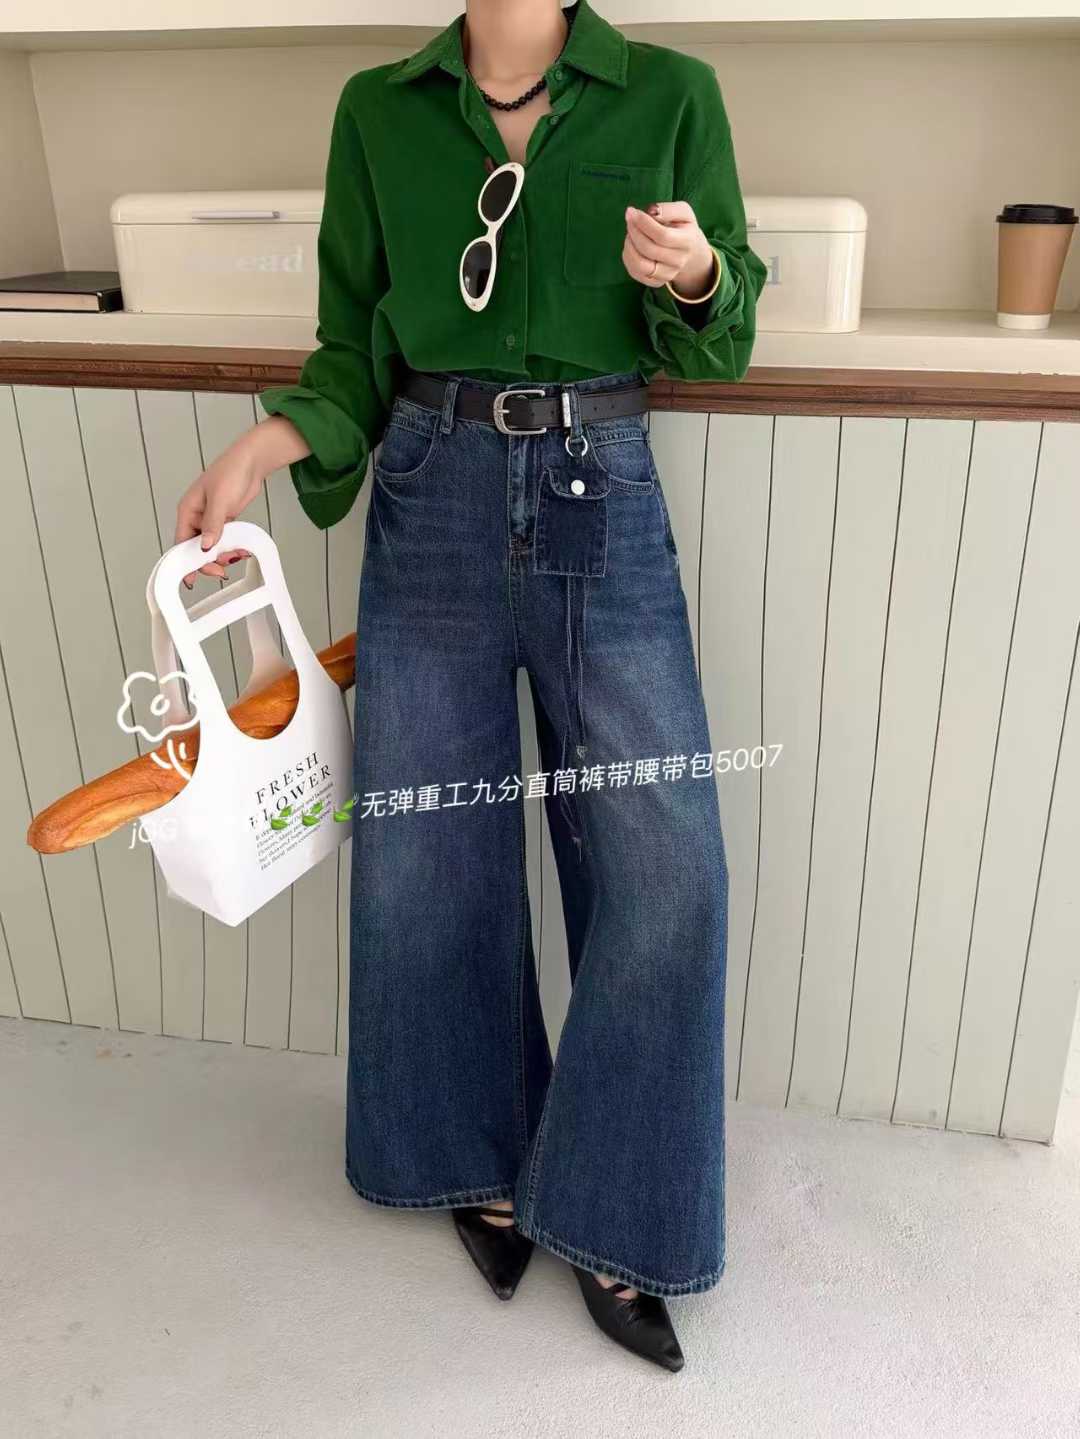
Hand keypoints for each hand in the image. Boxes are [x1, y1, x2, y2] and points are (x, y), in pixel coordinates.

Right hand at [175, 415, 307, 588]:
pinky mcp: (224, 520)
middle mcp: (196, 517)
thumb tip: (205, 546)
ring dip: (222, 555)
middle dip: (208, 562)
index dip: (185, 562)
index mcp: (188, 511)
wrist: (251, 462)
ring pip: (211, 546)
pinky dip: (231, 547)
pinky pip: (223, 540)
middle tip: (222, 571)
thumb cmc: (231, 472)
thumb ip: (213, 524)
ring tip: (236, 556)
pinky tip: (240, 551)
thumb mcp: (220, 500)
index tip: (190, 580)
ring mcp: (210, 519)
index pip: (181, 543)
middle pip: (196, 548)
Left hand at [623, 200, 716, 297]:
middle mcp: (679, 261)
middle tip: (629, 218)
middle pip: (648, 249)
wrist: (690, 252)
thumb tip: (651, 211)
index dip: (643, 223)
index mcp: (687, 241)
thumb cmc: (683, 227)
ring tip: (630, 233)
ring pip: (640, 264)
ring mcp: (668, 274)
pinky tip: (631, 245)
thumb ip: (668, 209)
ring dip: (629, 246)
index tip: (632, 211)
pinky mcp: (656, 282)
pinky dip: (628, 256)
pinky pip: (635, 272)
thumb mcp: (683, 211)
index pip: (662, 235)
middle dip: (634, 231)